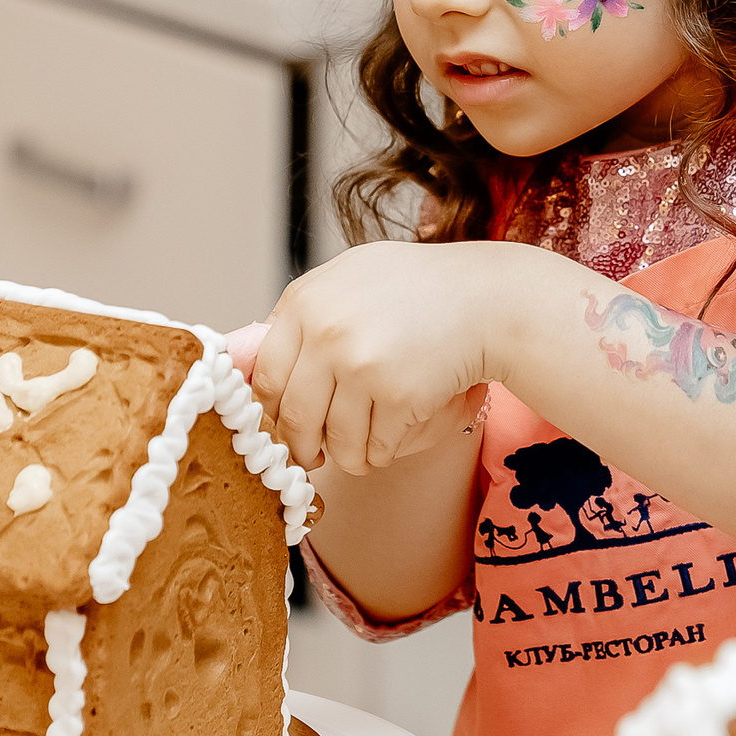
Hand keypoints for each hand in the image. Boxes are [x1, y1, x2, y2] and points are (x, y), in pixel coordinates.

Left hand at [249, 242, 522, 472]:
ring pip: (333, 442)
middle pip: (292, 416)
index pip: (265, 377)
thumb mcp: (351, 279)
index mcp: (306, 301)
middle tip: (312, 455)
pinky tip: (390, 440)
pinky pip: (373, 450)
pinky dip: (379, 455)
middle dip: (301, 446)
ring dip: (344, 456)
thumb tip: (248, 363)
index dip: (272, 411)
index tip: (285, 425)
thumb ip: (304, 315)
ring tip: (358, 451)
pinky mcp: (398, 396)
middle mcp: (327, 332)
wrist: (488, 300)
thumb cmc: (419, 288)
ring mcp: (362, 366)